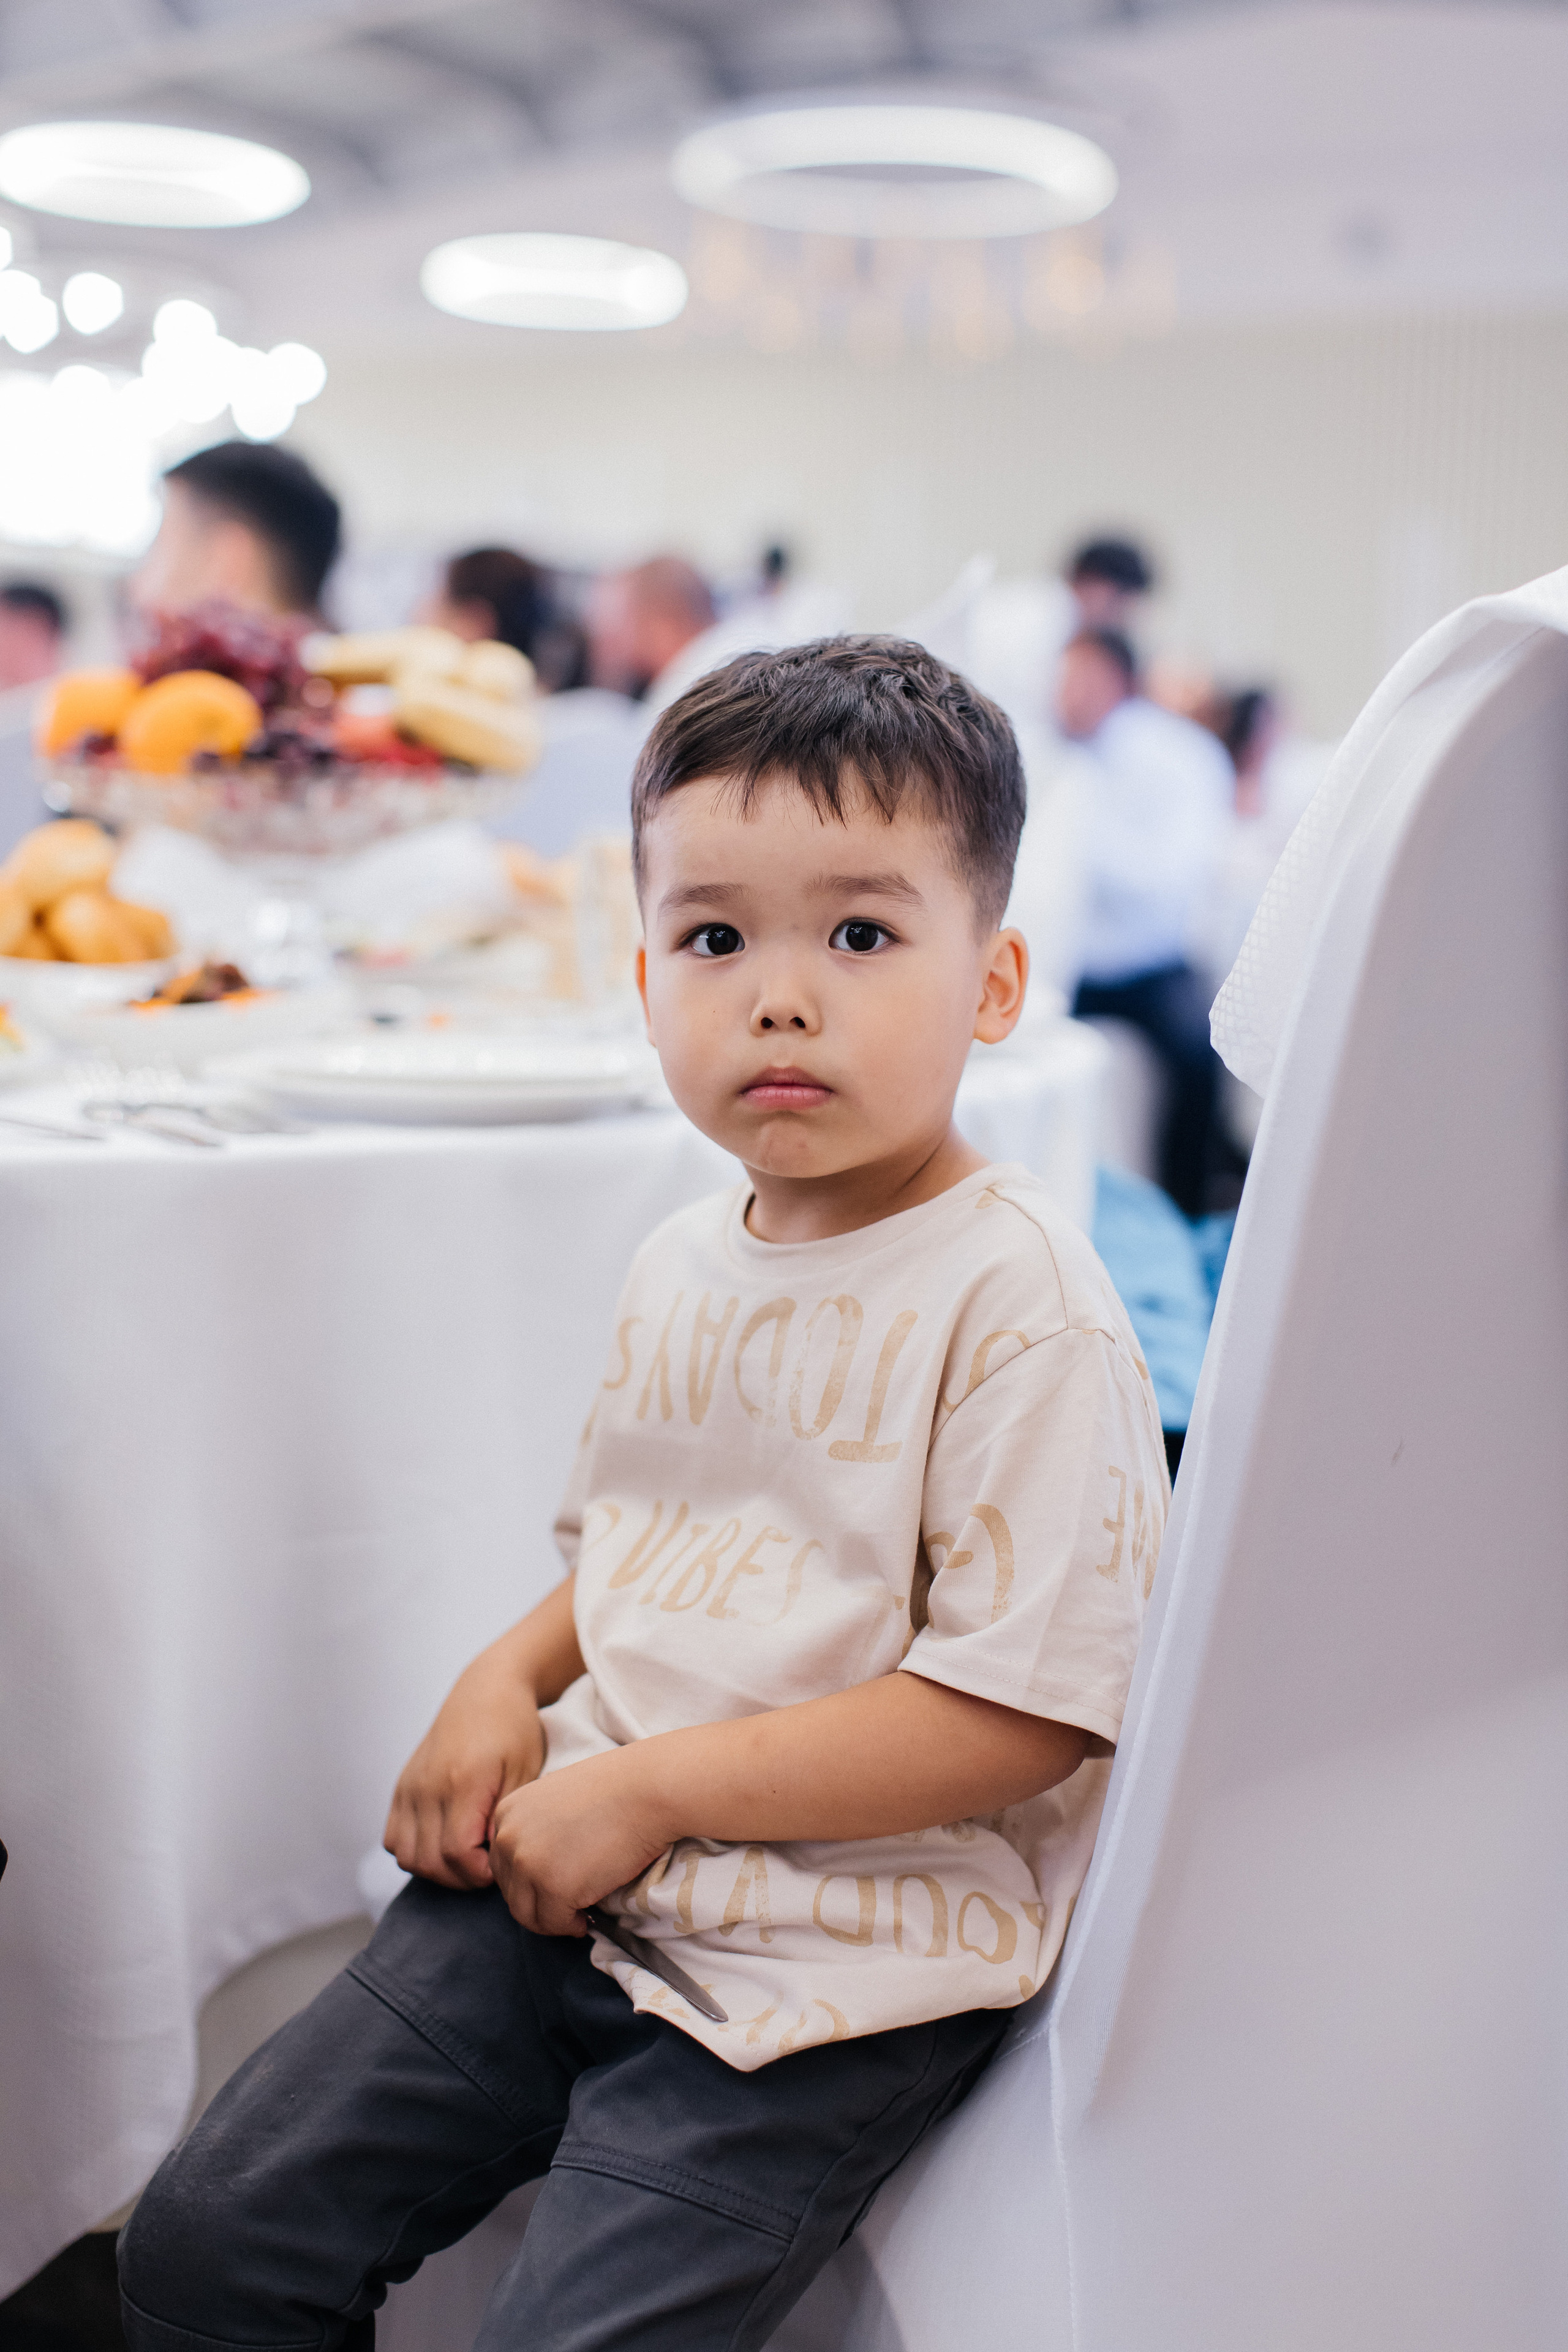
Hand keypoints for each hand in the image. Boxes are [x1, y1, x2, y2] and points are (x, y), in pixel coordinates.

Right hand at [384, 1644, 546, 1889]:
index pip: (456, 1853)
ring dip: (436, 1870)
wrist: (486, 1691)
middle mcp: (427, 1787)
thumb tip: (487, 1855)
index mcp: (462, 1781)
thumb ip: (505, 1815)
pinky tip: (443, 1843)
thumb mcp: (526, 1770)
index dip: (479, 1873)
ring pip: (407, 1856)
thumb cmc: (515, 1730)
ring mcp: (410, 1787)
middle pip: (429, 1862)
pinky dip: (414, 1852)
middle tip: (487, 1868)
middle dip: (461, 1878)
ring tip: (467, 1858)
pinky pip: (393, 1839)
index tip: (500, 1865)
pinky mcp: (401, 1787)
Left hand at [489, 1747, 671, 1936]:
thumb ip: (537, 1829)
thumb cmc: (614, 1790)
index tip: (556, 1886)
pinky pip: (555, 1923)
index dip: (529, 1882)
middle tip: (569, 1906)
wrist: (646, 1789)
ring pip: (527, 1914)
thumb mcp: (556, 1801)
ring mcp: (527, 1864)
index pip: (503, 1864)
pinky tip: (589, 1917)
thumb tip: (539, 1868)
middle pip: (511, 1892)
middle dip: (539, 1903)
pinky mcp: (553, 1888)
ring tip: (579, 1914)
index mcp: (507, 1813)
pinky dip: (571, 1925)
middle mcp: (507, 1838)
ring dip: (552, 1920)